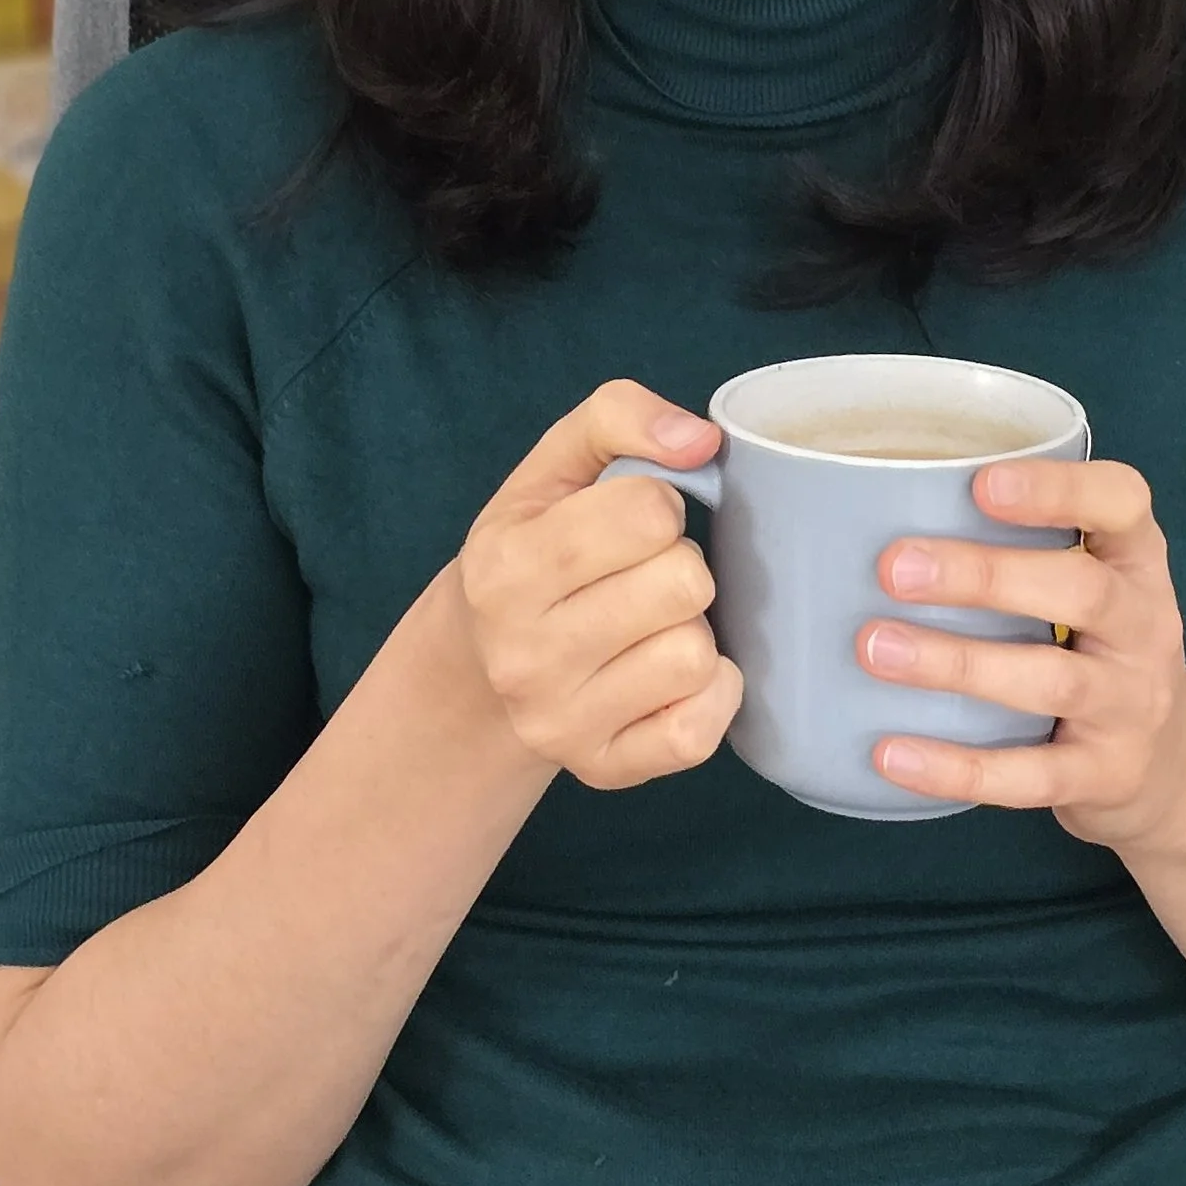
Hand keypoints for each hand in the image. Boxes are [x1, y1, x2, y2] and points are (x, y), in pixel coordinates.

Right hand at [455, 383, 743, 791]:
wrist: (477, 668)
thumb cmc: (533, 552)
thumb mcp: (552, 468)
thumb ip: (619, 417)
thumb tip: (700, 439)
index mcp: (506, 565)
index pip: (649, 511)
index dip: (659, 505)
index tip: (631, 524)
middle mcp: (522, 652)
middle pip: (685, 584)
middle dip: (678, 567)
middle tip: (641, 578)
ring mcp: (560, 720)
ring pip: (695, 655)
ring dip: (690, 631)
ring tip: (647, 626)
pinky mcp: (601, 768)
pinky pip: (701, 730)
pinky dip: (708, 696)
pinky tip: (670, 676)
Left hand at [856, 459, 1185, 850]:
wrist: (1176, 766)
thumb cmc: (1100, 650)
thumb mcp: (1093, 587)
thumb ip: (1020, 549)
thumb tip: (871, 517)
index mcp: (1137, 562)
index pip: (1122, 503)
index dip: (1058, 489)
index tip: (983, 484)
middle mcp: (1146, 628)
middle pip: (1081, 591)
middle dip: (985, 577)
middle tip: (894, 569)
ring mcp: (1132, 706)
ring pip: (1051, 681)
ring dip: (958, 664)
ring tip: (876, 650)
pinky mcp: (1106, 775)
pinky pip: (1031, 774)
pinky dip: (958, 766)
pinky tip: (891, 753)